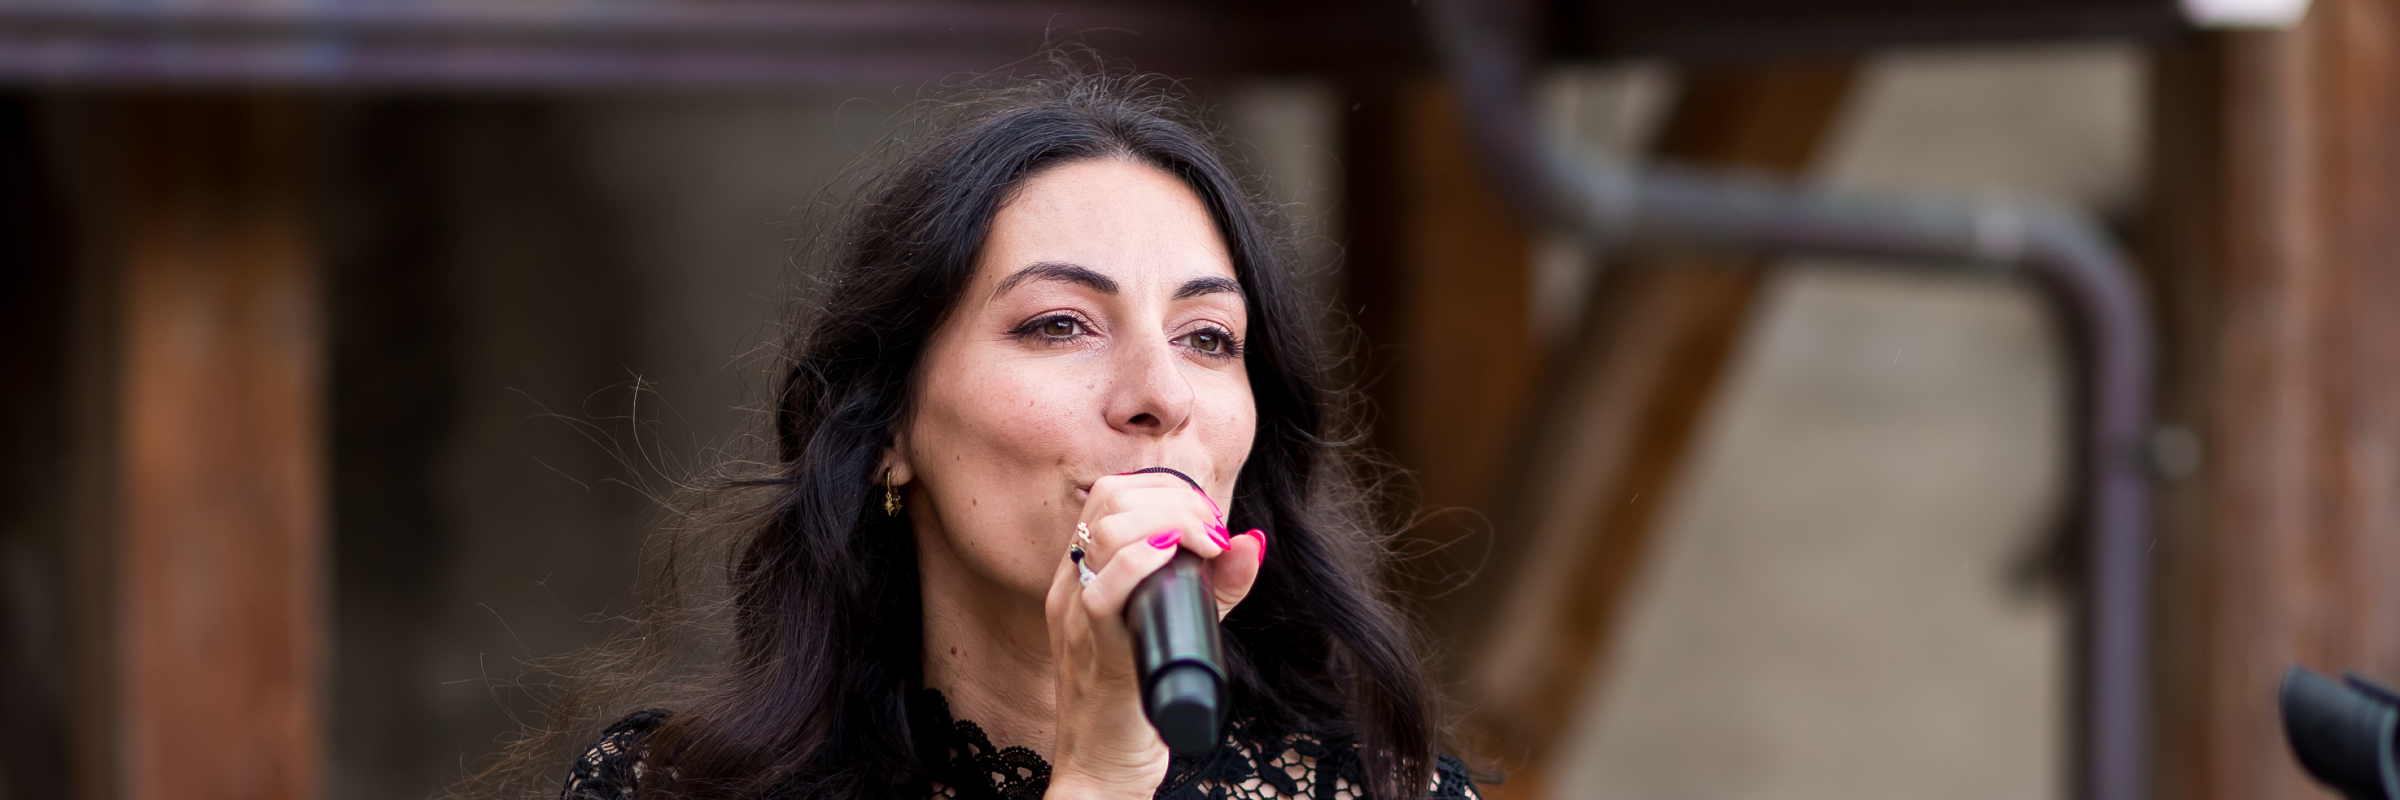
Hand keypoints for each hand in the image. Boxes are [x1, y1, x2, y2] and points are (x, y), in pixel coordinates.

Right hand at [1042, 472, 1264, 797]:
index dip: (1167, 489)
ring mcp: (1078, 616)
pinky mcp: (1096, 652)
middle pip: (1109, 498)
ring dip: (1169, 522)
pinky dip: (1139, 562)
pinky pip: (1101, 593)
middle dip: (1174, 500)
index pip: (1112, 493)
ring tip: (1207, 545)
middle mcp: (1073, 586)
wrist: (1105, 767)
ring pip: (1104, 531)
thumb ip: (1213, 585)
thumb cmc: (1139, 697)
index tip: (1209, 520)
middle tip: (1214, 535)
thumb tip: (1251, 541)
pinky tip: (1170, 555)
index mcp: (1084, 572)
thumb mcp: (1177, 625)